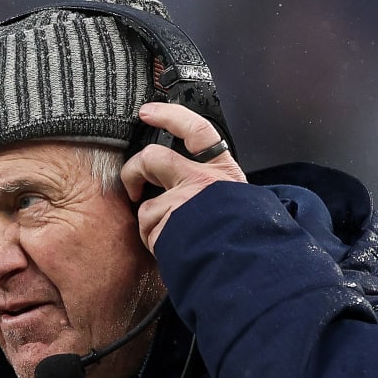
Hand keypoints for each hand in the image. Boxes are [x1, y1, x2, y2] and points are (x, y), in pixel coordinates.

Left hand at [120, 101, 246, 251]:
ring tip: (170, 236)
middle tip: (132, 186)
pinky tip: (173, 247)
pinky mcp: (168, 224)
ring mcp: (182, 202)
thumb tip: (180, 184)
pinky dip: (154, 242)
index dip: (170, 116)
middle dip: (134, 170)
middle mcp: (201, 180)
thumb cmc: (241, 234)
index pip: (197, 130)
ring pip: (147, 204)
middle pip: (153, 158)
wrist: (245, 264)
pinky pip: (149, 231)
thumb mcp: (234, 198)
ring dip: (150, 222)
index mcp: (221, 170)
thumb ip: (209, 185)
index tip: (148, 112)